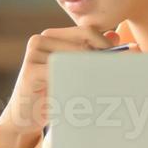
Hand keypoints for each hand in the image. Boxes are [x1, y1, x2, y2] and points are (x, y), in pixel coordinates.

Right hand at [0, 24, 117, 147]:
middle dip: (102, 58)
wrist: (25, 115)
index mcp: (51, 36)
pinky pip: (61, 73)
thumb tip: (116, 38)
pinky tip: (84, 93)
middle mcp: (40, 40)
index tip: (123, 58)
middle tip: (118, 72)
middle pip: (82, 43)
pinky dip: (76, 82)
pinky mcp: (30, 72)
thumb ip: (90, 52)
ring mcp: (33, 54)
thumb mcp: (72, 70)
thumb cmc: (52, 91)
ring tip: (104, 84)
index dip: (106, 44)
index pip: (86, 31)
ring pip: (74, 58)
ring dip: (92, 71)